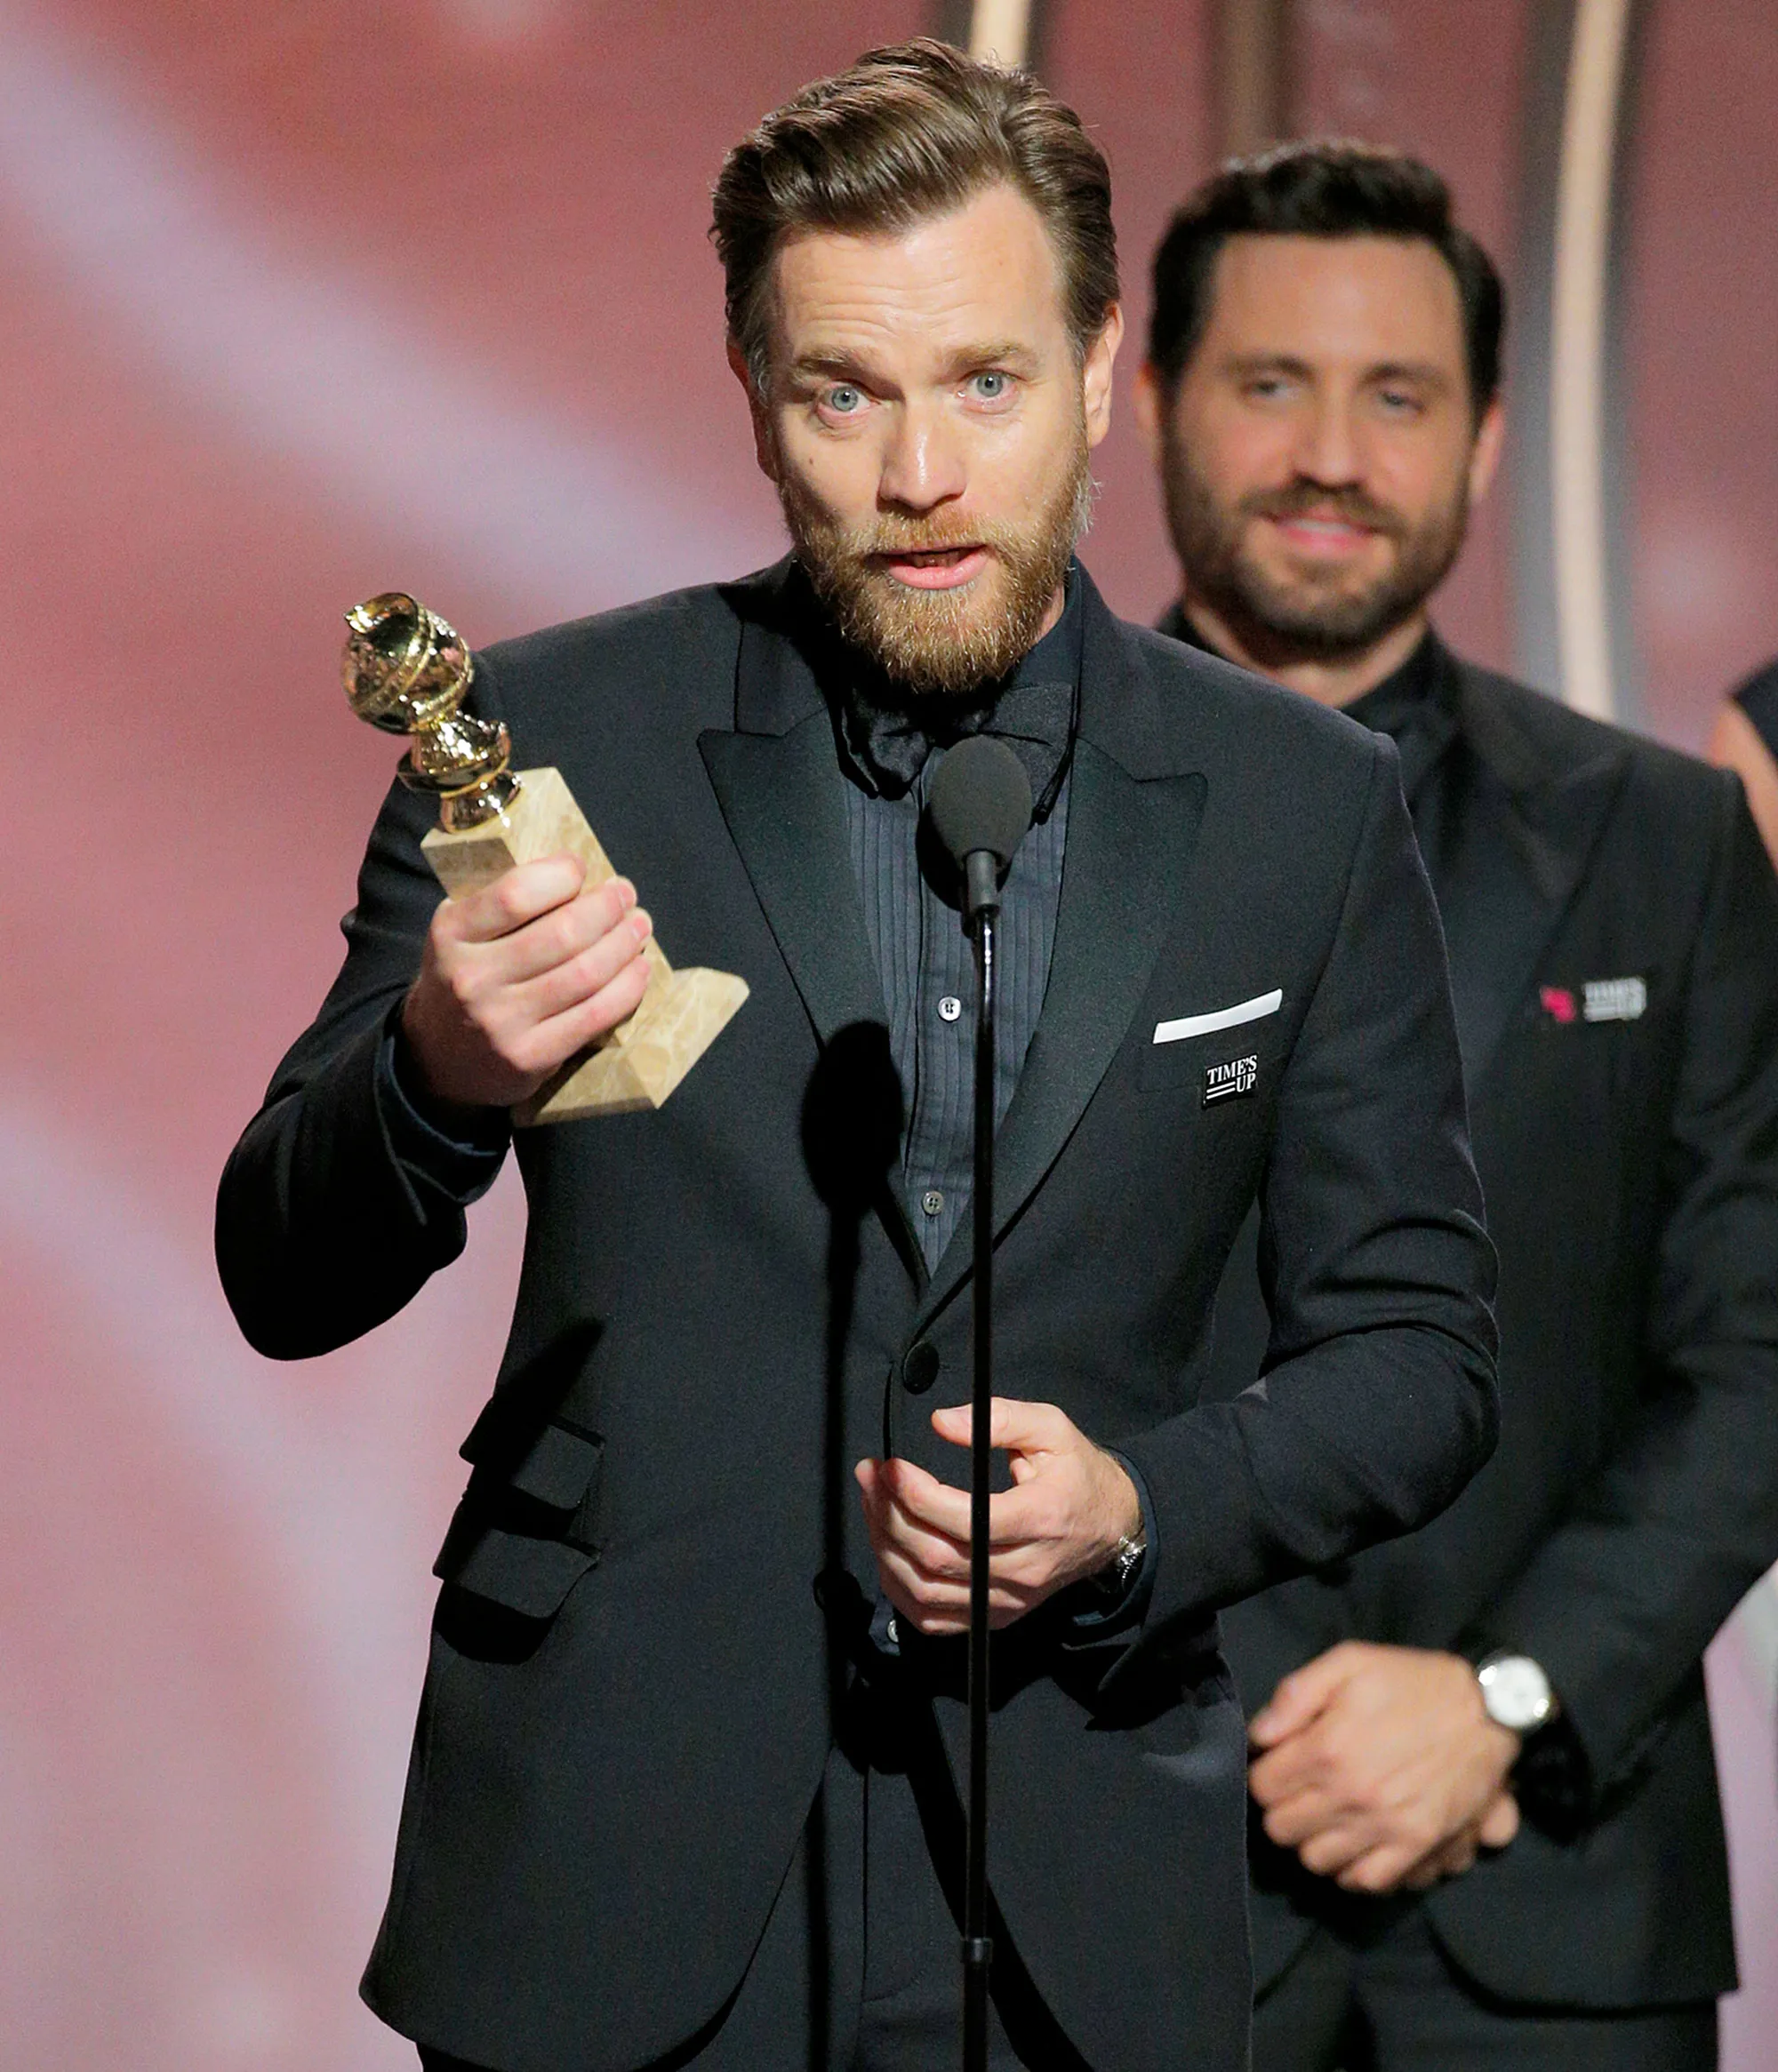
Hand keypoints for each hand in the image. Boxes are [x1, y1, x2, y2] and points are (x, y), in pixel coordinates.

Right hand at [401, 858, 652, 1109]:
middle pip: (564, 934)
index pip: (516, 894)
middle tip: (626, 894)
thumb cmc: (462, 978)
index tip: (580, 867)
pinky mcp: (530, 1057)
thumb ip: (499, 904)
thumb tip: (573, 871)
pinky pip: (594, 1015)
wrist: (434, 1058)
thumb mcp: (459, 934)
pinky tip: (639, 969)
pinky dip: (627, 988)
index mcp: (451, 934)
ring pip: (585, 974)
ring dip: (624, 944)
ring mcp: (502, 1022)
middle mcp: (472, 978)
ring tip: (639, 927)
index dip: (562, 874)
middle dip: (608, 907)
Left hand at [854, 1399, 1140, 1636]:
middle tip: (870, 1477)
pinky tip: (887, 1550)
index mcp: (1040, 1519)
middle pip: (937, 1556)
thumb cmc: (1078, 1474)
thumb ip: (1000, 1419)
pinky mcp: (994, 1615)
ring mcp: (1006, 1600)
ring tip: (872, 1505)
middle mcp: (1023, 1570)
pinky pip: (933, 1617)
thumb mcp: (1052, 1429)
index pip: (965, 1520)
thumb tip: (943, 1422)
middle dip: (889, 1514)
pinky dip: (900, 1588)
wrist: (1110, 1527)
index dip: (915, 1495)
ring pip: (927, 1590)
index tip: (890, 1466)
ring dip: (886, 1547)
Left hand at [1247, 1642, 1521, 1893]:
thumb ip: (1294, 1695)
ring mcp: (1385, 1826)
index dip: (1266, 1775)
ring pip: (1317, 1861)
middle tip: (1301, 1792)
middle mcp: (1351, 1795)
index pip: (1262, 1787)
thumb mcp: (1348, 1662)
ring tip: (1327, 1817)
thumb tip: (1258, 1735)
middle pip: (1282, 1829)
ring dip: (1313, 1840)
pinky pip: (1366, 1881)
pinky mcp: (1417, 1846)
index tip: (1280, 1766)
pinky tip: (1354, 1844)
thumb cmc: (1411, 1681)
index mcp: (1328, 1748)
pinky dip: (1352, 1870)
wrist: (1486, 1708)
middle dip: (1283, 1809)